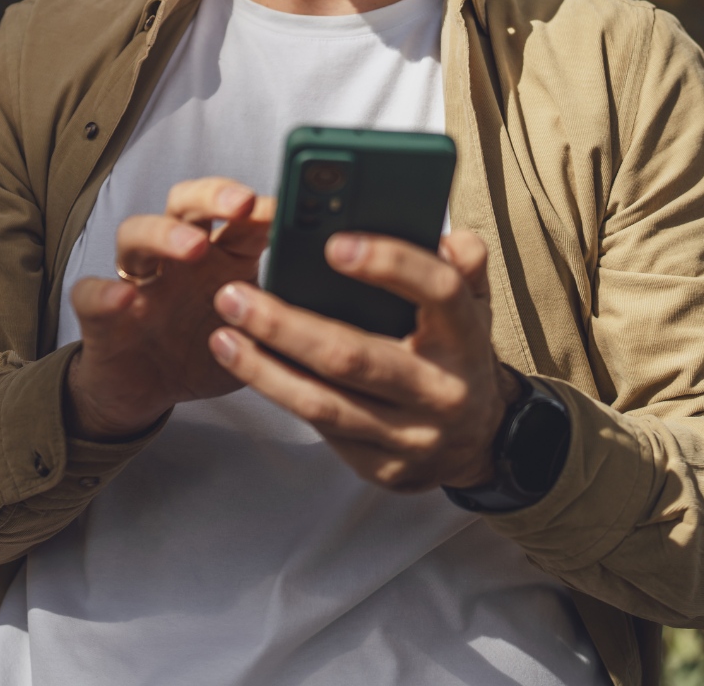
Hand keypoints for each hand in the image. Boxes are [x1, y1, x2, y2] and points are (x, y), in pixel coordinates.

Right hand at [65, 177, 273, 440]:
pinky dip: (103, 292)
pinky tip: (124, 298)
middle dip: (214, 195)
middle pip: (187, 203)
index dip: (264, 205)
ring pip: (137, 234)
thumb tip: (339, 302)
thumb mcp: (257, 335)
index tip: (293, 205)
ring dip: (166, 234)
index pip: (240, 215)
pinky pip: (92, 294)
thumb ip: (286, 314)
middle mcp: (178, 256)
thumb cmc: (205, 351)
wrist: (145, 392)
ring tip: (193, 246)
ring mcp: (137, 281)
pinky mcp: (101, 316)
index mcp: (221, 255)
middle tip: (242, 204)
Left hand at [208, 230, 521, 491]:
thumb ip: (465, 263)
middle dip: (285, 326)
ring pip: (324, 403)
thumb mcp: (476, 303)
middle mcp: (443, 391)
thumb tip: (448, 236)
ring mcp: (412, 436)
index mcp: (468, 337)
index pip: (437, 292)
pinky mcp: (383, 466)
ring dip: (263, 369)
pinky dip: (280, 394)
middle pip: (354, 357)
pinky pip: (322, 428)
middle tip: (234, 296)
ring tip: (223, 334)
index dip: (389, 264)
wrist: (480, 440)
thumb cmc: (460, 351)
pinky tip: (249, 365)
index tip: (333, 244)